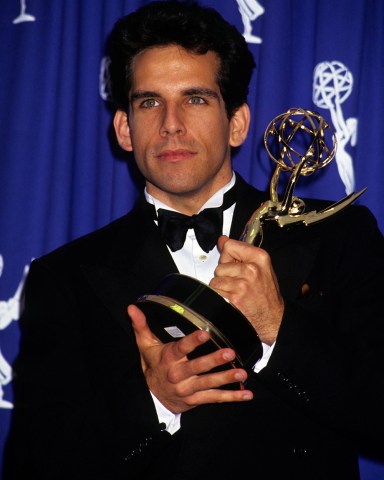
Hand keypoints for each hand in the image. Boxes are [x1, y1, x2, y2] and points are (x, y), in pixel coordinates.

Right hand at [128, 304, 253, 413]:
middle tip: (229, 353)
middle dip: (214, 360)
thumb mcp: (145, 345)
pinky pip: (215, 399)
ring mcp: (188, 389)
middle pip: (197, 367)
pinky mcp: (197, 399)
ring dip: (226, 379)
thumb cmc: (153, 365)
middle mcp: (178, 374)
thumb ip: (141, 325)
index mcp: (169, 358)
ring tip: (241, 373)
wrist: (151, 397)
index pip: (181, 348)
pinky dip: (232, 397)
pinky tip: (247, 394)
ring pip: (209, 384)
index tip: (205, 334)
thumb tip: (132, 307)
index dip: (193, 341)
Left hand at [209, 236, 283, 344]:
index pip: (229, 245)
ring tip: (236, 293)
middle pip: (220, 265)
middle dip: (225, 275)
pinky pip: (214, 293)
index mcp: (259, 257)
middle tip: (239, 284)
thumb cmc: (266, 294)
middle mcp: (251, 269)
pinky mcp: (233, 298)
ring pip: (215, 280)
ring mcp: (242, 285)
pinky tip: (232, 301)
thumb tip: (222, 240)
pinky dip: (219, 298)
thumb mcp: (261, 268)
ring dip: (222, 288)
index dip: (228, 256)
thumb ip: (241, 253)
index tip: (233, 264)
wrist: (273, 319)